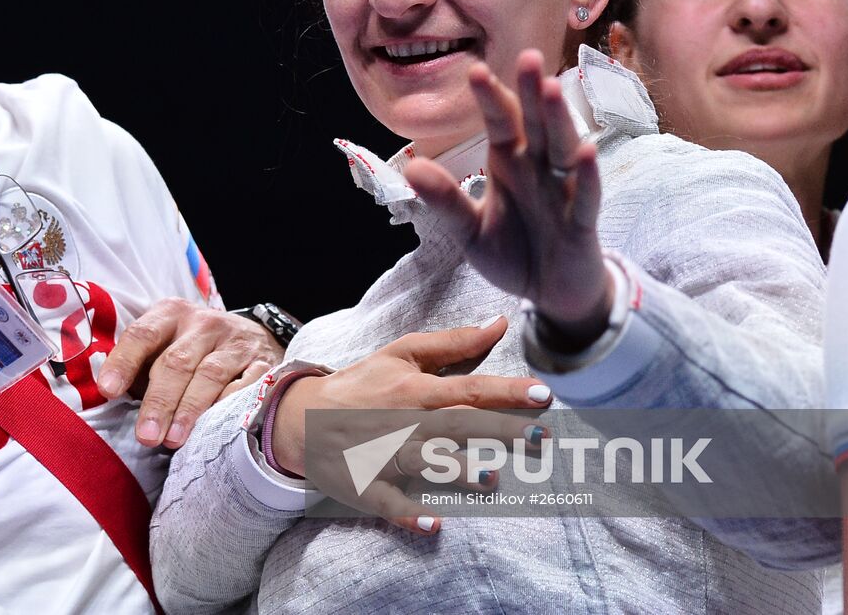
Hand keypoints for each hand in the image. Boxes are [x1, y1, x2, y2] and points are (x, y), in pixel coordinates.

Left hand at [96, 298, 283, 447]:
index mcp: (170, 314)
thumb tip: (109, 398)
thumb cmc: (192, 348)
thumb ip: (139, 366)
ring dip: (189, 409)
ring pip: (210, 374)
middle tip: (146, 435)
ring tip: (173, 439)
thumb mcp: (164, 344)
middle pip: (176, 361)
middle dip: (159, 401)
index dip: (124, 362)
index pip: (142, 334)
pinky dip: (228, 406)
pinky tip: (214, 426)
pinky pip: (245, 385)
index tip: (108, 391)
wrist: (248, 337)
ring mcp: (235, 341)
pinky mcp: (262, 361)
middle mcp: (203, 323)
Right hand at [271, 318, 552, 534]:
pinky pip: (391, 503)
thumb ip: (452, 342)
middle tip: (541, 437)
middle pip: (458, 426)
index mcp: (414, 389)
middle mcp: (404, 422)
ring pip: (426, 464)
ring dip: (457, 472)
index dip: (507, 391)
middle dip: (500, 430)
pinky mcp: (369, 486)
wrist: (302, 418)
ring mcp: (385, 456)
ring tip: (493, 478)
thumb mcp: (401, 354)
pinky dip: (410, 513)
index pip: (468, 388)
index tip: (544, 394)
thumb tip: (499, 324)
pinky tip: (434, 523)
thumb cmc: (362, 385)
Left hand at [403, 49, 612, 347]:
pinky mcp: (582, 223)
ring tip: (552, 89)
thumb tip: (411, 168)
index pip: (500, 124)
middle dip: (531, 92)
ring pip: (562, 150)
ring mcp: (563, 193)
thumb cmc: (515, 252)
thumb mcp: (469, 231)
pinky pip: (585, 197)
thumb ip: (446, 201)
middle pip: (535, 125)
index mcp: (509, 164)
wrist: (552, 294)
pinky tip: (586, 153)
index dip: (490, 98)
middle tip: (528, 56)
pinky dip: (586, 177)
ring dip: (558, 120)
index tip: (475, 70)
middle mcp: (538, 170)